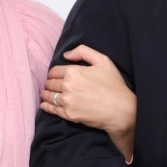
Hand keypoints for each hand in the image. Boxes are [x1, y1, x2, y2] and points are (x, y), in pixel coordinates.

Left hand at [40, 45, 136, 161]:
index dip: (54, 73)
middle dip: (50, 83)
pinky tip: (45, 105)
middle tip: (52, 85)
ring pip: (48, 96)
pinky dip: (46, 106)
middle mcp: (67, 86)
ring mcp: (67, 102)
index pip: (54, 71)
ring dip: (46, 94)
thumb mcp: (103, 60)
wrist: (122, 110)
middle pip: (50, 83)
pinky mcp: (69, 115)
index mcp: (73, 71)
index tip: (56, 76)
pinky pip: (52, 109)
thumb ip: (83, 51)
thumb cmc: (114, 85)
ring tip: (46, 94)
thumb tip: (66, 55)